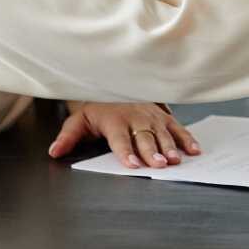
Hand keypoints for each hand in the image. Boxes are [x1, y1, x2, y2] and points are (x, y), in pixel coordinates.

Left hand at [49, 101, 200, 168]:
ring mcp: (151, 116)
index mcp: (114, 120)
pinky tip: (194, 150)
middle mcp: (135, 117)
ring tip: (175, 160)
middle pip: (144, 138)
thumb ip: (68, 136)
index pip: (120, 139)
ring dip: (170, 147)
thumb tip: (54, 151)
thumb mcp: (78, 119)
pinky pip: (177, 127)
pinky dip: (186, 138)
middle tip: (159, 164)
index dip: (126, 152)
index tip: (133, 164)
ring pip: (162, 133)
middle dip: (152, 152)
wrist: (112, 83)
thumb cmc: (96, 107)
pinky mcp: (163, 116)